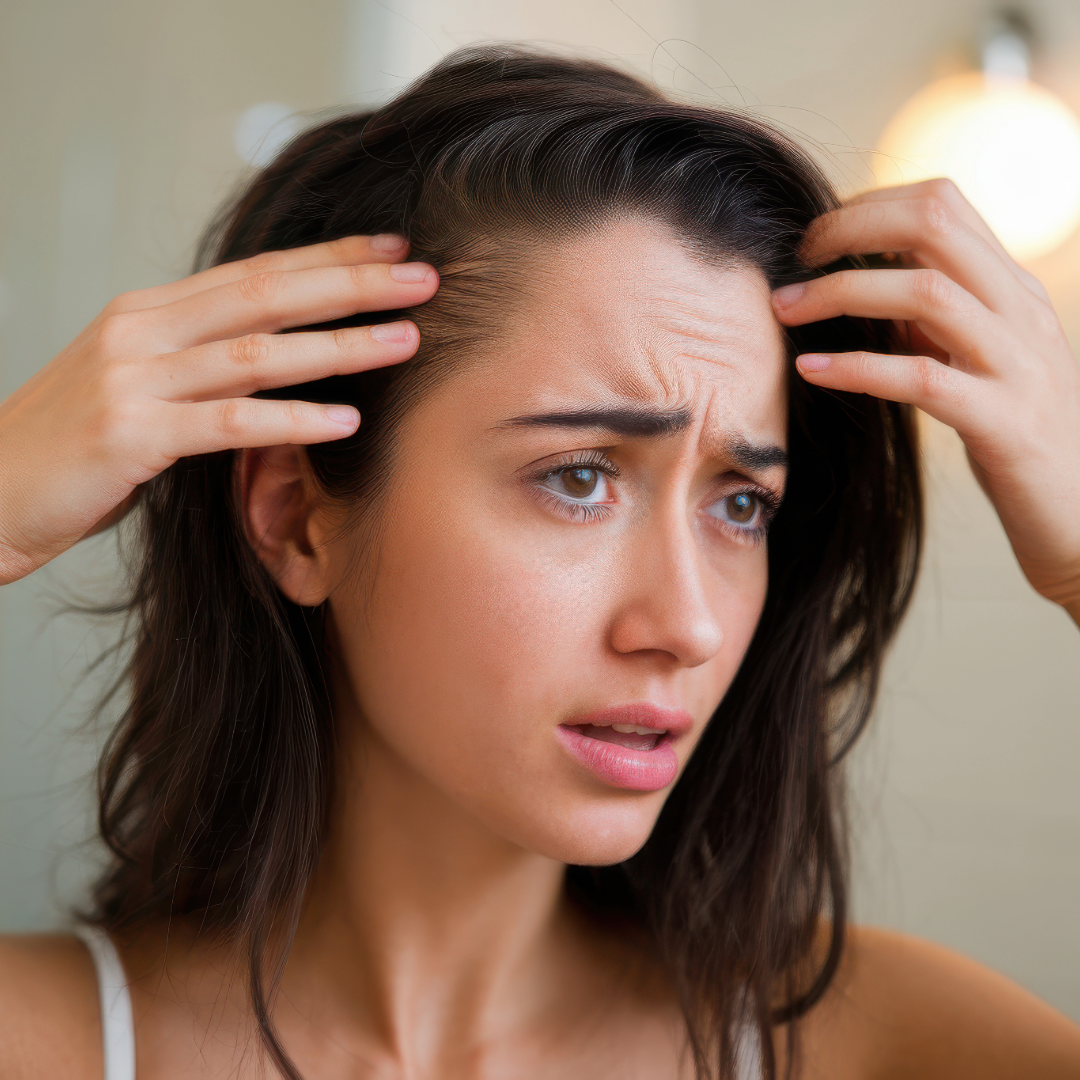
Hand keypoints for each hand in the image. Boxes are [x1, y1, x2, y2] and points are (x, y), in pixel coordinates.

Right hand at [0, 235, 437, 584]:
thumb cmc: (70, 445)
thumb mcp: (138, 385)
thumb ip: (198, 363)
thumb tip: (276, 359)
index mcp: (149, 313)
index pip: (255, 272)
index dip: (328, 256)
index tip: (390, 246)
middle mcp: (142, 331)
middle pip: (266, 295)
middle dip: (351, 283)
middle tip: (421, 276)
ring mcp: (134, 378)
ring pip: (257, 351)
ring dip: (339, 345)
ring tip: (405, 341)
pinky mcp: (130, 433)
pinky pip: (229, 422)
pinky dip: (292, 419)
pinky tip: (345, 420)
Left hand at [772, 179, 1079, 625]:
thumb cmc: (1013, 431)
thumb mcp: (977, 357)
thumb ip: (934, 317)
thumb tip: (866, 281)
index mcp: (1012, 287)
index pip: (941, 203)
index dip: (868, 206)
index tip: (816, 239)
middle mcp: (1020, 311)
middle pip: (934, 224)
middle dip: (850, 230)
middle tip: (795, 260)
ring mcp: (1017, 363)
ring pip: (926, 294)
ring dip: (840, 293)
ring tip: (784, 309)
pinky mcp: (1002, 420)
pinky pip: (921, 379)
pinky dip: (858, 367)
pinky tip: (812, 369)